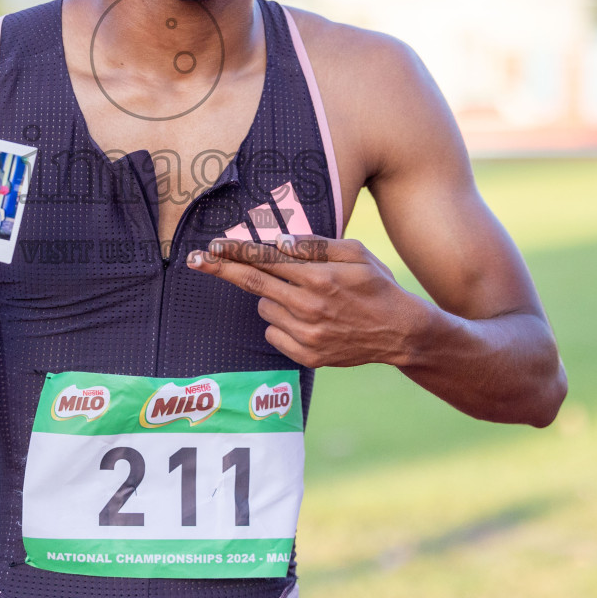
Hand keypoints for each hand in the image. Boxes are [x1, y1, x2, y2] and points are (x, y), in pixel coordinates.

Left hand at [187, 235, 433, 368]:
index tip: (211, 245)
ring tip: (301, 296)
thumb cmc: (377, 285)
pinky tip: (304, 318)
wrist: (400, 333)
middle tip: (196, 259)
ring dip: (271, 296)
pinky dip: (279, 322)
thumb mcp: (356, 254)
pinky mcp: (306, 355)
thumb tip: (279, 242)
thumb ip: (316, 246)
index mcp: (320, 277)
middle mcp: (309, 306)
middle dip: (221, 268)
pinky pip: (273, 333)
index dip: (236, 251)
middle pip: (252, 283)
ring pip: (264, 307)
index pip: (267, 259)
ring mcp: (307, 334)